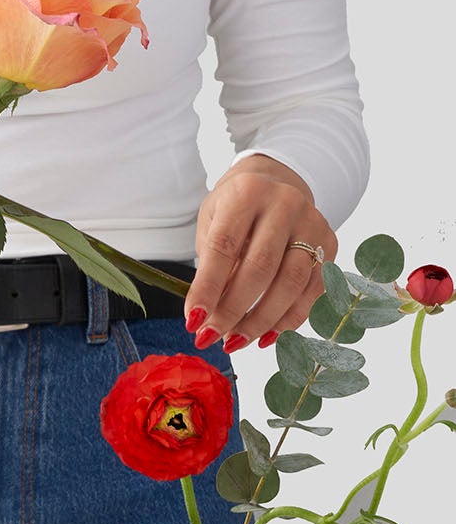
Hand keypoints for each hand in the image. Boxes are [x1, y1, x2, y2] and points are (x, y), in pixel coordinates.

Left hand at [185, 155, 336, 352]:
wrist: (276, 182)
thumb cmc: (234, 208)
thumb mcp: (212, 222)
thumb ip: (211, 262)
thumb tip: (208, 315)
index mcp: (247, 193)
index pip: (224, 247)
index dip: (208, 287)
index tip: (193, 320)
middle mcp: (285, 205)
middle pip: (261, 268)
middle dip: (234, 310)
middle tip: (211, 337)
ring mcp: (313, 224)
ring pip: (292, 282)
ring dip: (262, 320)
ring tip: (236, 341)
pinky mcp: (330, 243)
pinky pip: (313, 290)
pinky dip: (290, 319)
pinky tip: (266, 336)